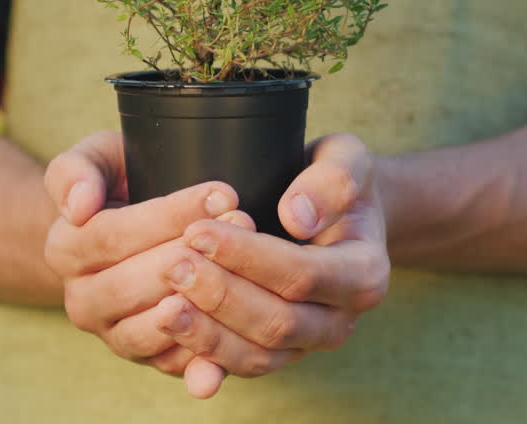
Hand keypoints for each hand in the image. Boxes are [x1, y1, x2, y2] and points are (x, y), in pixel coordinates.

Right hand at [41, 131, 248, 391]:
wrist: (127, 232)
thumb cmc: (118, 184)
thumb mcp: (96, 159)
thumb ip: (75, 171)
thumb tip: (78, 207)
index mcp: (64, 249)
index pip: (114, 233)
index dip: (170, 214)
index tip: (223, 193)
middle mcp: (81, 300)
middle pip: (131, 285)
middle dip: (191, 255)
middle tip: (244, 224)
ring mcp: (113, 334)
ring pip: (150, 330)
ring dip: (199, 303)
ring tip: (242, 269)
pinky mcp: (148, 358)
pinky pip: (173, 363)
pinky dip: (204, 352)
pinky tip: (237, 329)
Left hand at [151, 134, 390, 394]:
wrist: (335, 212)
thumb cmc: (333, 180)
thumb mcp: (346, 160)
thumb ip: (332, 181)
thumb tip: (297, 216)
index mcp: (364, 275)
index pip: (302, 275)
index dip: (247, 257)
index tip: (199, 231)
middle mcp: (340, 320)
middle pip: (277, 323)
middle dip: (220, 296)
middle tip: (171, 265)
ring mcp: (307, 344)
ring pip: (257, 356)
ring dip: (206, 335)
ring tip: (163, 306)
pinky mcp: (277, 354)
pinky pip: (239, 366)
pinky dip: (202, 357)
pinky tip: (169, 333)